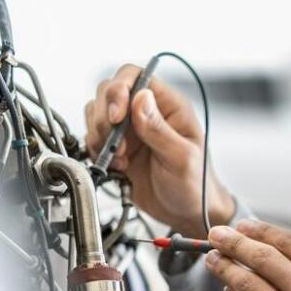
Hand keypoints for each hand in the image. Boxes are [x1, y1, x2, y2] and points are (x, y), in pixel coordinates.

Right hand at [84, 64, 234, 237]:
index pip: (135, 76)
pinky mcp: (119, 147)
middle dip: (104, 117)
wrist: (186, 214)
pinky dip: (96, 150)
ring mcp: (131, 129)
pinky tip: (115, 166)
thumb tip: (141, 98)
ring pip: (97, 113)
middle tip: (116, 144)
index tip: (116, 117)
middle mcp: (148, 112)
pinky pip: (95, 137)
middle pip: (109, 91)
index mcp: (169, 106)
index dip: (118, 90)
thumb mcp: (181, 158)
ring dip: (99, 136)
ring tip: (120, 158)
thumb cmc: (196, 185)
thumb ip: (159, 129)